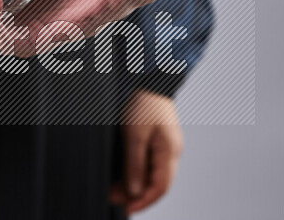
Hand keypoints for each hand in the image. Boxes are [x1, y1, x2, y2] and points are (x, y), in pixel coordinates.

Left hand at [109, 91, 183, 214]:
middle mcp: (170, 151)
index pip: (161, 187)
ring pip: (151, 173)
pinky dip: (135, 171)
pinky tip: (122, 173)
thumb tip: (134, 192)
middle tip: (113, 198)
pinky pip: (148, 162)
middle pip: (156, 182)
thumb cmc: (143, 102)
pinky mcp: (156, 139)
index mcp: (169, 151)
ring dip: (134, 183)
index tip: (126, 209)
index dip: (144, 202)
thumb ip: (134, 164)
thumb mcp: (134, 135)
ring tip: (113, 189)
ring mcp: (164, 145)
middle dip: (135, 194)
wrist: (147, 77)